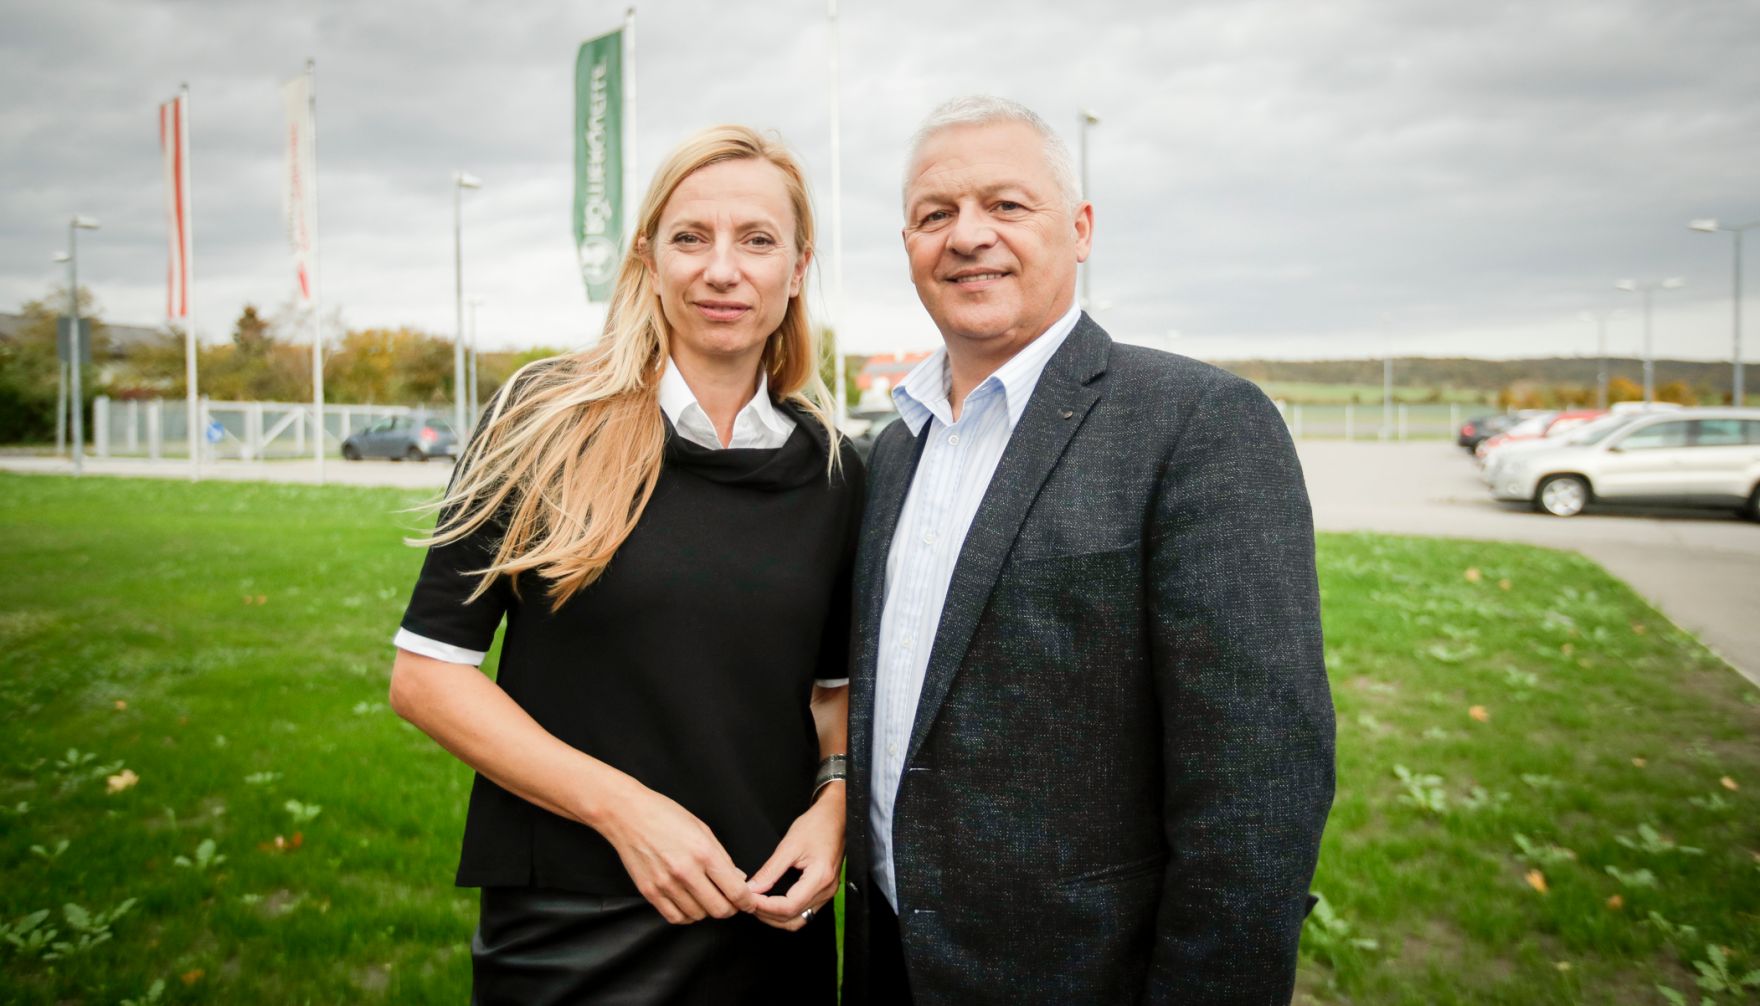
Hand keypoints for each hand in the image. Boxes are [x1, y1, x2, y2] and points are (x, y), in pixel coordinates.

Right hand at [596, 781, 755, 924]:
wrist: (627, 814)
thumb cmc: (665, 815)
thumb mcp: (702, 829)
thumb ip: (722, 857)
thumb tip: (738, 879)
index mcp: (703, 853)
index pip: (735, 891)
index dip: (747, 902)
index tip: (748, 902)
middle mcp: (686, 872)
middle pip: (719, 909)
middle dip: (730, 909)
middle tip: (729, 901)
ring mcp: (665, 884)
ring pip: (698, 916)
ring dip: (707, 910)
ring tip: (706, 897)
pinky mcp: (649, 892)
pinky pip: (675, 918)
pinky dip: (686, 916)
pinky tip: (688, 903)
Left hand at [747, 783, 844, 930]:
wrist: (835, 817)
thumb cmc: (817, 825)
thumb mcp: (789, 844)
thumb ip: (771, 869)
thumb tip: (753, 887)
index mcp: (820, 878)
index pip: (789, 906)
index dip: (765, 907)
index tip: (749, 899)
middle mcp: (826, 890)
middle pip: (793, 918)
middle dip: (768, 915)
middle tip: (749, 904)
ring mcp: (827, 892)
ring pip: (799, 920)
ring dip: (777, 918)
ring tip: (759, 906)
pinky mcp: (824, 891)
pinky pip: (805, 911)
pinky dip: (787, 913)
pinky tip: (773, 904)